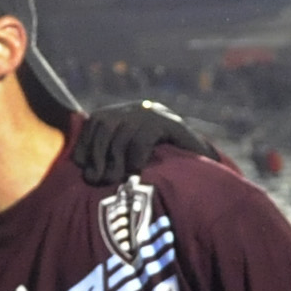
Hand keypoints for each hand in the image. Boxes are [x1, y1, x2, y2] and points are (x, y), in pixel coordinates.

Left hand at [74, 99, 219, 183]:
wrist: (205, 172)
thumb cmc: (164, 175)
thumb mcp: (132, 168)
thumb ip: (112, 165)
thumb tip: (88, 175)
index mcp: (126, 116)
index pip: (96, 122)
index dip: (86, 145)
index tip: (84, 170)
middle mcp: (137, 110)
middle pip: (105, 122)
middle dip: (97, 153)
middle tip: (98, 180)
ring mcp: (155, 114)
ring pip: (123, 130)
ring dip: (115, 159)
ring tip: (116, 180)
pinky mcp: (171, 124)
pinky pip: (144, 136)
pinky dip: (136, 155)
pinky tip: (137, 170)